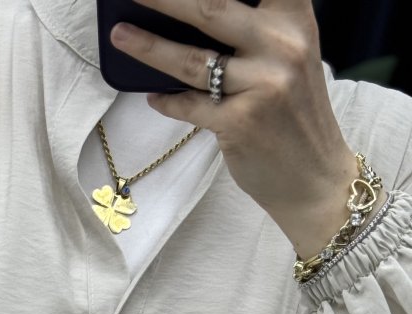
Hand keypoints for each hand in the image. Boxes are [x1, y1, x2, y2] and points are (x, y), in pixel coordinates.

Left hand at [108, 0, 383, 256]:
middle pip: (212, 9)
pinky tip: (152, 96)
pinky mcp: (241, 123)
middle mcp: (283, 46)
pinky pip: (190, 106)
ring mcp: (262, 85)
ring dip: (148, 46)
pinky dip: (167, 101)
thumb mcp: (291, 57)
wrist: (315, 177)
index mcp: (295, 21)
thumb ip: (257, 32)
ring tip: (119, 34)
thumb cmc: (295, 114)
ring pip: (192, 60)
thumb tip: (193, 16)